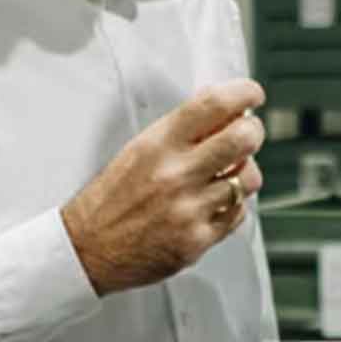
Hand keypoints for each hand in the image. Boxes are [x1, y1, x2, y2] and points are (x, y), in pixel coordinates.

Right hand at [61, 78, 265, 294]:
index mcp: (158, 145)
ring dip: (245, 172)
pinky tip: (214, 203)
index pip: (213, 105)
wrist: (87, 249)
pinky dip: (233, 205)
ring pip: (249, 178)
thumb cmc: (111, 199)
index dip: (243, 93)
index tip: (252, 95)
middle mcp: (176, 174)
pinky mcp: (198, 240)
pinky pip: (239, 213)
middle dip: (253, 130)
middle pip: (243, 138)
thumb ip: (179, 131)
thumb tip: (223, 110)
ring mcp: (189, 209)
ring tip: (229, 173)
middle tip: (249, 132)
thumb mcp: (138, 151)